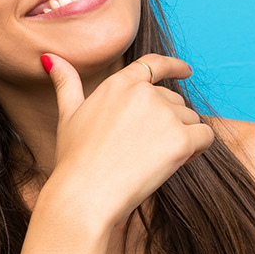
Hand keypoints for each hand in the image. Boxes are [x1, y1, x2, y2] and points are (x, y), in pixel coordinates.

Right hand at [40, 52, 215, 229]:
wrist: (84, 195)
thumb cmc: (75, 161)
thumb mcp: (68, 116)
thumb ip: (66, 84)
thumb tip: (50, 57)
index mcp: (118, 85)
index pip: (153, 65)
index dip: (174, 66)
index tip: (186, 71)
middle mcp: (143, 93)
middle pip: (175, 101)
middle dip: (171, 123)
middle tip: (147, 150)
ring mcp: (163, 115)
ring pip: (191, 120)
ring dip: (183, 137)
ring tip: (154, 160)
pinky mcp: (180, 139)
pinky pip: (204, 137)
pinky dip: (198, 149)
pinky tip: (177, 163)